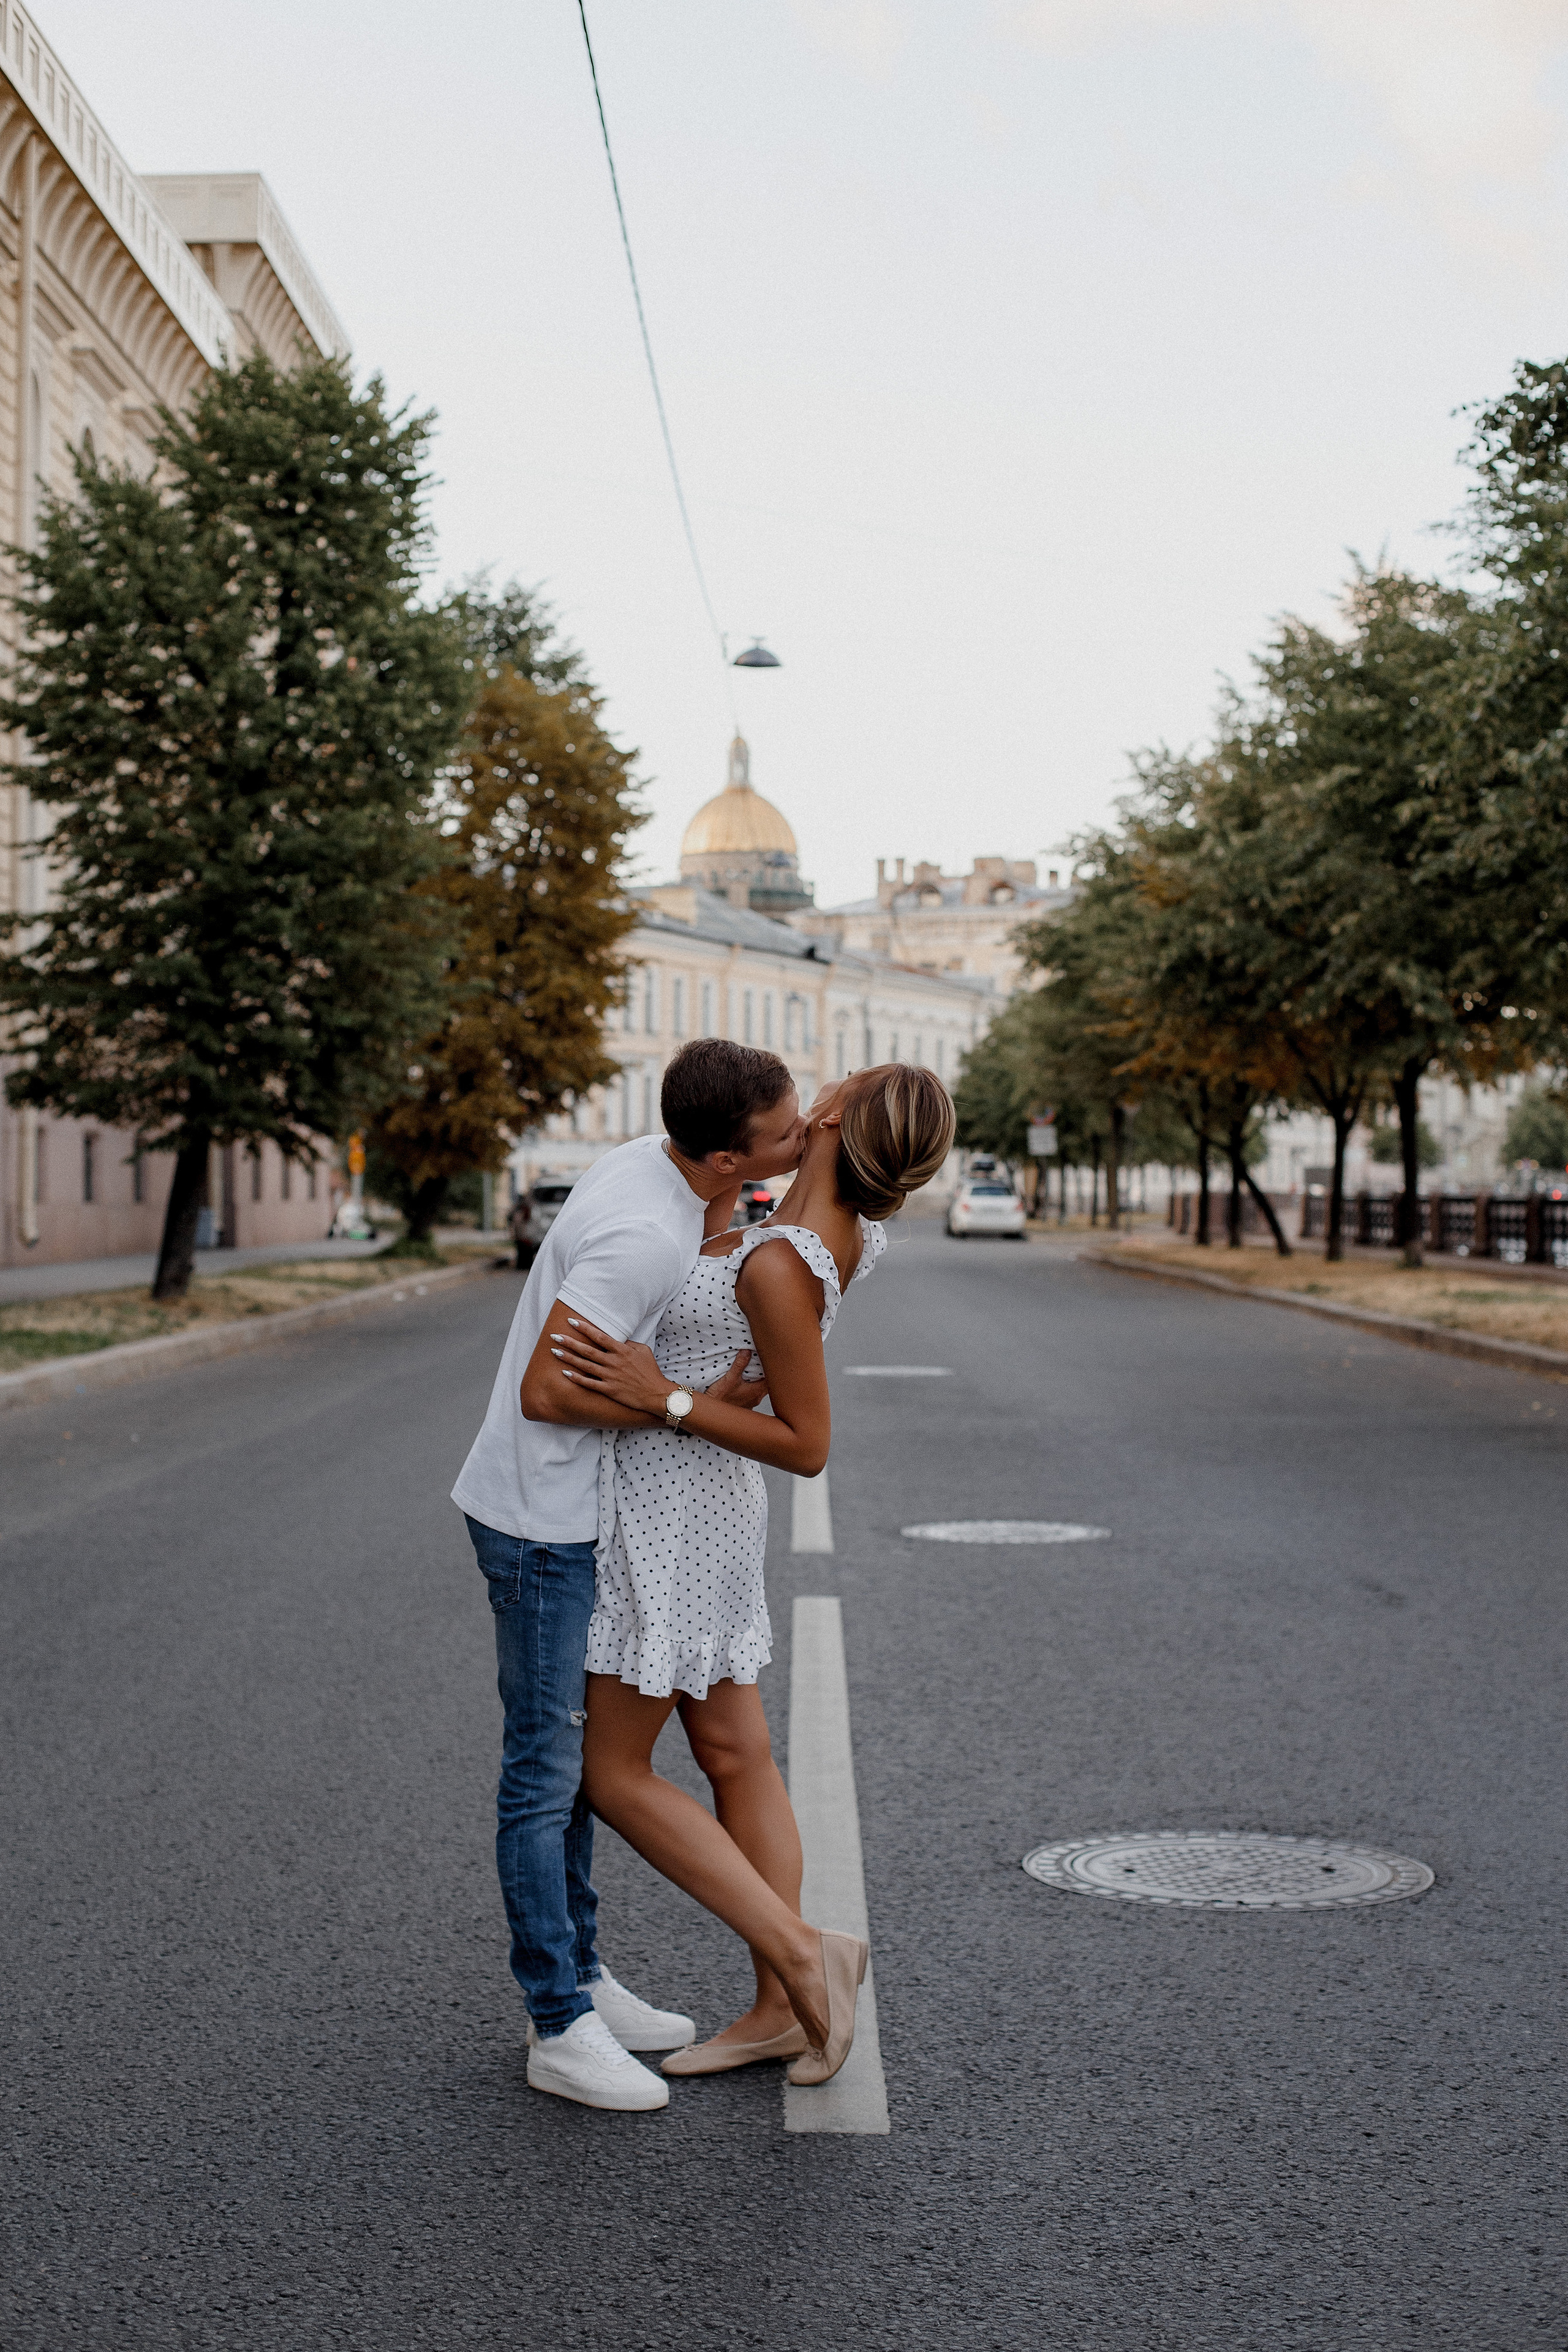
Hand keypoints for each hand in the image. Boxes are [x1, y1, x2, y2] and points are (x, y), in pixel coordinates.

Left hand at [550, 1318, 671, 1415]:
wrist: (656, 1394)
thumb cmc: (650, 1371)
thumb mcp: (643, 1351)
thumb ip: (628, 1344)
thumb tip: (617, 1339)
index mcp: (622, 1350)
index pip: (599, 1336)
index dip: (584, 1328)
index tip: (571, 1321)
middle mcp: (613, 1362)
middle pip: (587, 1350)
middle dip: (569, 1342)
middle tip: (555, 1336)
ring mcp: (610, 1376)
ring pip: (585, 1365)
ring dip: (568, 1358)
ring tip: (555, 1351)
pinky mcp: (609, 1390)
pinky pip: (589, 1383)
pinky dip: (576, 1378)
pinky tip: (565, 1373)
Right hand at [705, 1349, 768, 1412]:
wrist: (711, 1415)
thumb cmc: (720, 1399)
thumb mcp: (729, 1378)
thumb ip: (739, 1364)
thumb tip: (747, 1352)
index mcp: (756, 1391)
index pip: (772, 1379)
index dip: (772, 1370)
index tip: (770, 1362)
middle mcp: (756, 1399)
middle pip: (767, 1385)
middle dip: (766, 1375)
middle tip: (762, 1365)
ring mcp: (750, 1404)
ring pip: (759, 1391)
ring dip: (758, 1383)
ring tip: (753, 1373)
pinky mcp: (744, 1407)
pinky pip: (751, 1397)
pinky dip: (750, 1390)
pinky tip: (744, 1385)